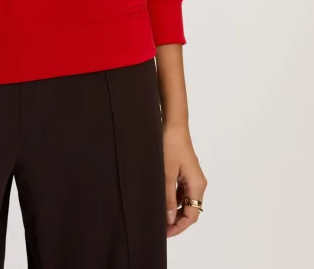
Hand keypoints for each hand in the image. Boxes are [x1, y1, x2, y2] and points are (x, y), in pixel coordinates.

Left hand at [162, 123, 206, 237]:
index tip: (165, 232)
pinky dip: (173, 198)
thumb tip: (169, 218)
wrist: (173, 124)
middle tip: (160, 226)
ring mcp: (192, 177)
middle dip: (176, 220)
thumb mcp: (166, 173)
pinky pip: (181, 191)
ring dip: (174, 209)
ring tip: (158, 214)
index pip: (192, 215)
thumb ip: (168, 197)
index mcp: (197, 185)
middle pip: (190, 210)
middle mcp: (198, 183)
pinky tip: (161, 199)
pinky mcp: (186, 172)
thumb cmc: (171, 145)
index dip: (179, 226)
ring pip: (185, 201)